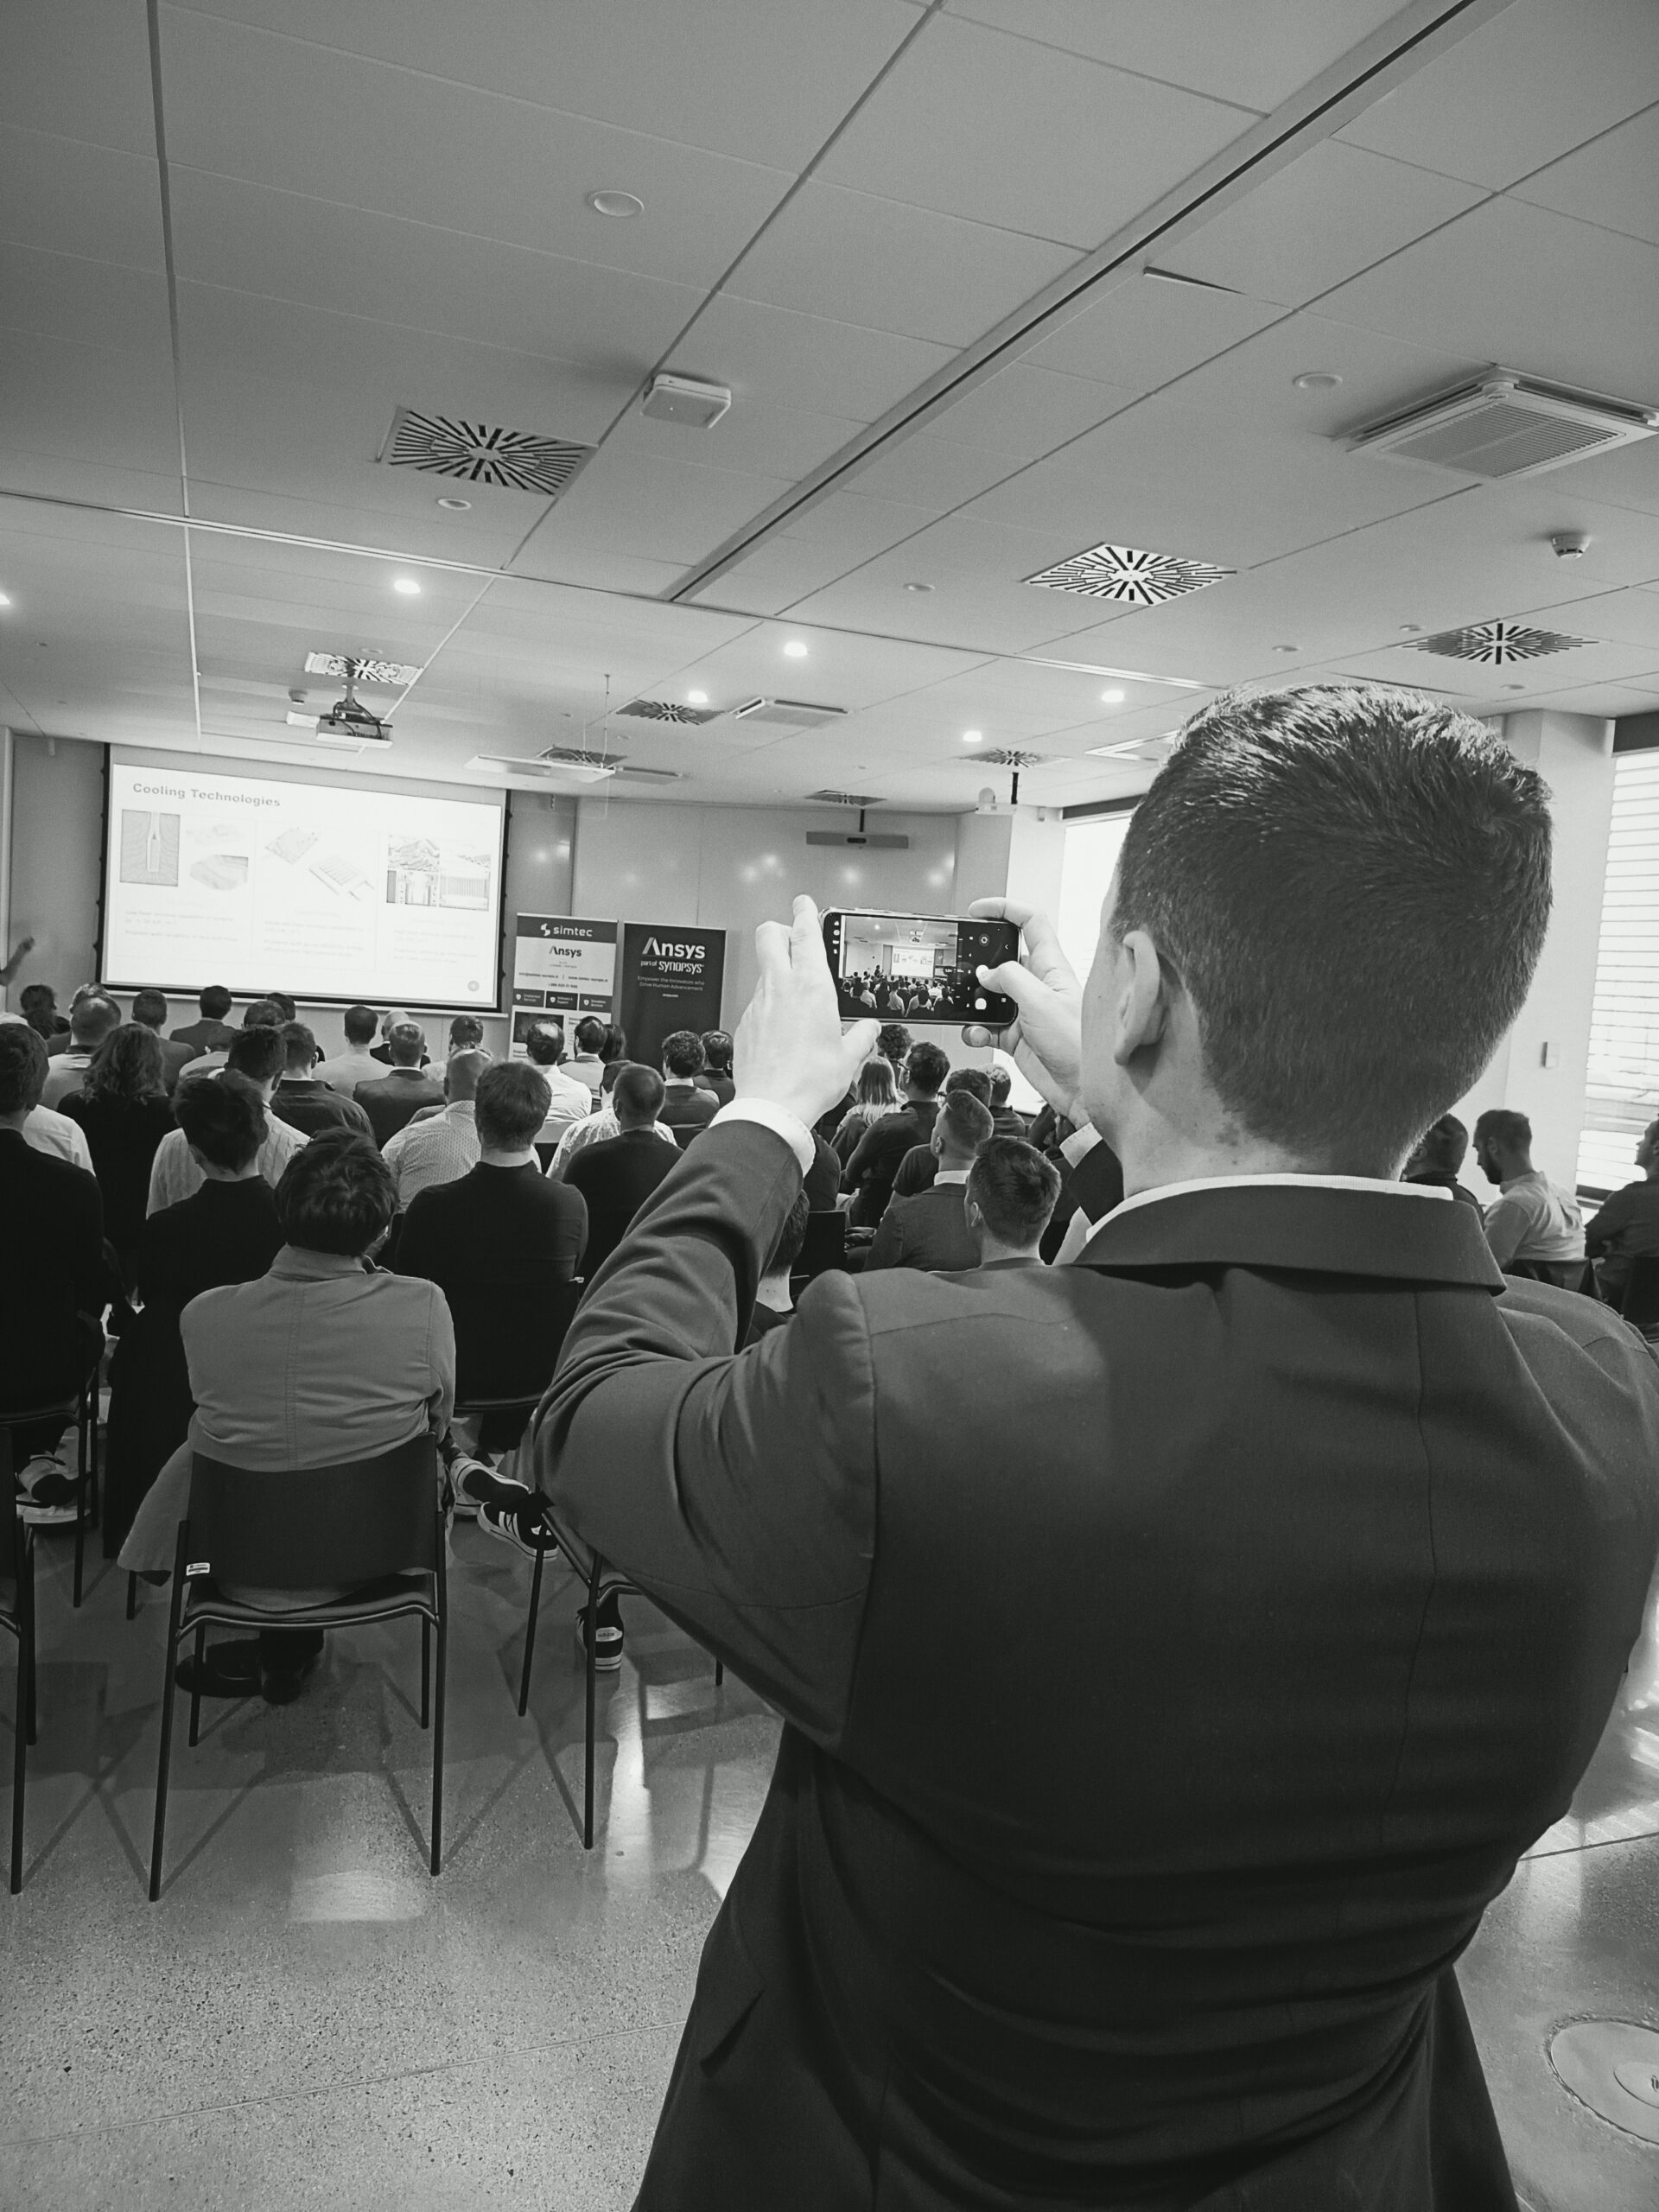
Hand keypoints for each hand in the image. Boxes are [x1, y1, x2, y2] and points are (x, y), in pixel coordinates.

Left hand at [735, 896, 879, 1127]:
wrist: (773, 1106)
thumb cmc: (811, 1081)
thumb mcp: (849, 1057)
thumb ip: (862, 1035)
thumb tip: (870, 1028)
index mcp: (811, 986)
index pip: (804, 933)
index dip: (804, 912)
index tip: (805, 904)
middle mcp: (780, 987)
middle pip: (769, 935)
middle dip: (780, 929)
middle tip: (792, 937)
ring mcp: (758, 1004)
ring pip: (763, 970)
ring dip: (777, 972)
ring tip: (794, 997)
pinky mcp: (745, 1024)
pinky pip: (756, 1003)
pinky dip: (769, 1006)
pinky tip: (781, 1029)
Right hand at [960, 898, 1085, 1121]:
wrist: (1083, 1090)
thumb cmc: (1078, 1044)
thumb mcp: (1041, 1001)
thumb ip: (1009, 979)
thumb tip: (985, 973)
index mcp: (1051, 967)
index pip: (1030, 923)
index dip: (1005, 909)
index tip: (978, 910)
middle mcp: (1037, 985)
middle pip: (1003, 959)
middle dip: (979, 962)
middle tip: (961, 967)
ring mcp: (1025, 1010)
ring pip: (990, 994)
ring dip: (974, 1001)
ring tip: (968, 1008)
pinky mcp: (1016, 1036)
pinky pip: (987, 1025)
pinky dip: (976, 1028)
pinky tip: (976, 1034)